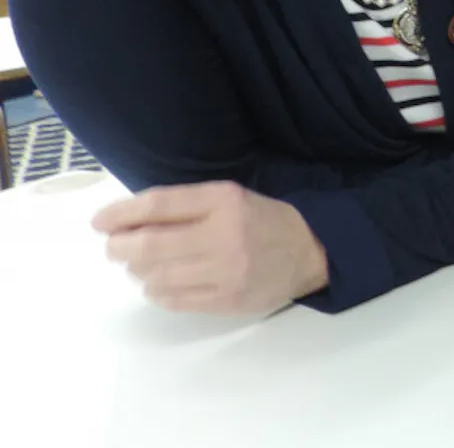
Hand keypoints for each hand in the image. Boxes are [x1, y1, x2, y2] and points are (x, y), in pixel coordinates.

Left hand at [93, 181, 328, 313]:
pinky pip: (172, 300)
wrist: (308, 251)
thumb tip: (125, 221)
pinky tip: (164, 282)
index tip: (100, 222)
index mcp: (224, 200)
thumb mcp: (227, 199)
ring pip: (156, 277)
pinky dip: (157, 291)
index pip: (159, 205)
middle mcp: (224, 234)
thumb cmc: (258, 220)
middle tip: (115, 248)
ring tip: (146, 265)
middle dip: (120, 247)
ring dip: (139, 271)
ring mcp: (226, 271)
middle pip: (150, 245)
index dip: (121, 214)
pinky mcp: (226, 300)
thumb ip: (183, 207)